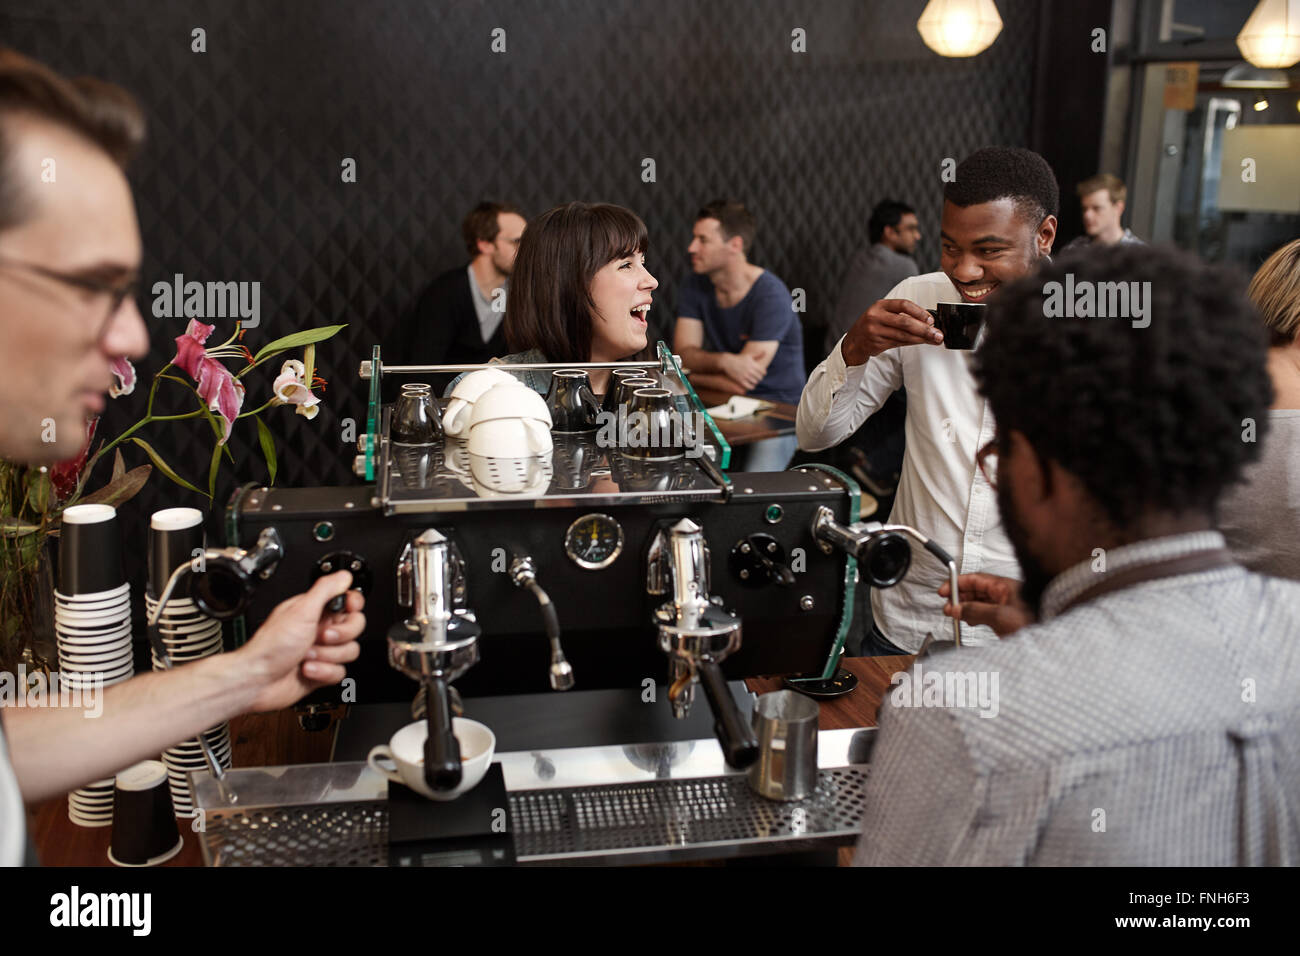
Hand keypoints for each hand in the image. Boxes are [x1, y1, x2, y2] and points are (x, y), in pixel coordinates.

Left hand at [238, 569, 365, 712]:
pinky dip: (324, 672)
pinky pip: (340, 671)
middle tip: (321, 635)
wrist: (258, 681)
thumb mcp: (301, 611)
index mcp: (315, 610)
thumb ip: (325, 590)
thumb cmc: (270, 647)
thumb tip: (343, 575)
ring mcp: (322, 650)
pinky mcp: (323, 671)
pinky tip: (307, 669)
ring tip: (306, 654)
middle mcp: (320, 628)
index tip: (347, 609)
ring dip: (327, 655)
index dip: (352, 605)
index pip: (348, 600)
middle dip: (340, 635)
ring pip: (349, 650)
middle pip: (355, 626)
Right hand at [717, 351, 765, 391]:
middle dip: (760, 378)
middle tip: (758, 378)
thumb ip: (758, 354)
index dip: (763, 373)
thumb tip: (765, 351)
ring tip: (754, 381)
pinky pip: (749, 386)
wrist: (728, 362)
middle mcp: (749, 370)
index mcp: (753, 364)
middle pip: (759, 377)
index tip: (762, 374)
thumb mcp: (749, 355)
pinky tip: (751, 385)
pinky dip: (752, 387)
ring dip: (756, 382)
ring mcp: (745, 375)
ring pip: (755, 382)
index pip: (763, 371)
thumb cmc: (739, 358)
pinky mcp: (740, 380)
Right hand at [841, 298, 942, 364]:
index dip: (919, 312)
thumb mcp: (883, 313)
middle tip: (937, 333)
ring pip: (904, 335)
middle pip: (905, 322)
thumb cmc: (873, 325)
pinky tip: (921, 342)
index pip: (903, 305)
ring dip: (922, 338)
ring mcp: (875, 331)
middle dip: (924, 329)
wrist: (854, 341)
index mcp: (880, 305)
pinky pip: (899, 343)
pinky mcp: (876, 344)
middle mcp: (876, 317)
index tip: (931, 319)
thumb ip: (901, 315)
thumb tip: (927, 321)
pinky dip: (912, 342)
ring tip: (934, 339)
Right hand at [938, 573, 1033, 637]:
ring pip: (979, 602)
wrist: (1048, 639)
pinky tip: (969, 621)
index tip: (944, 590)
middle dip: (959, 597)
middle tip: (947, 606)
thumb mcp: (999, 615)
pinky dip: (973, 616)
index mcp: (1004, 586)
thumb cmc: (1033, 623)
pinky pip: (984, 613)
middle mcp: (1004, 594)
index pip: (975, 579)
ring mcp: (1005, 606)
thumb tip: (956, 608)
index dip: (958, 583)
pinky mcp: (1006, 619)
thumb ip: (975, 611)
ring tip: (955, 614)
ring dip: (965, 608)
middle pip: (975, 590)